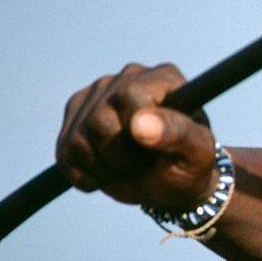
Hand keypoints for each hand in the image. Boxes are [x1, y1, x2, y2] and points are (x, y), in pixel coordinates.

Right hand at [55, 63, 215, 209]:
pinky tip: (107, 171)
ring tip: (127, 166)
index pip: (130, 96)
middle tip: (143, 161)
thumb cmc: (189, 164)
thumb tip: (139, 123)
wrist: (169, 183)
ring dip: (103, 168)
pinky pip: (64, 152)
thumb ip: (178, 133)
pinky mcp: (75, 114)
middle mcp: (128, 77)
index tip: (154, 150)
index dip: (137, 133)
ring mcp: (98, 93)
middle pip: (99, 119)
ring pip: (78, 138)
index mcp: (163, 78)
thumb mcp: (197, 153)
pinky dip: (84, 174)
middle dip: (120, 156)